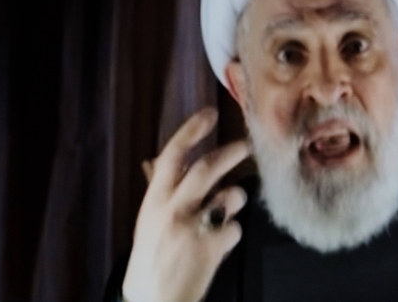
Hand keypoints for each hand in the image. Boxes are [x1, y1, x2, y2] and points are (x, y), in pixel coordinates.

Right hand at [122, 107, 248, 301]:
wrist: (152, 300)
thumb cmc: (152, 258)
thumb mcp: (150, 220)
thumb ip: (162, 191)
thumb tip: (155, 161)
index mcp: (154, 200)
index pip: (172, 156)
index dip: (191, 131)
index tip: (208, 114)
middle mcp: (173, 209)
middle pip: (207, 168)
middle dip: (232, 152)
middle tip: (247, 146)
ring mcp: (193, 227)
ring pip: (230, 195)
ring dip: (236, 197)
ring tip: (230, 207)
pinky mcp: (211, 247)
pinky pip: (235, 228)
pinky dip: (232, 232)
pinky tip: (220, 242)